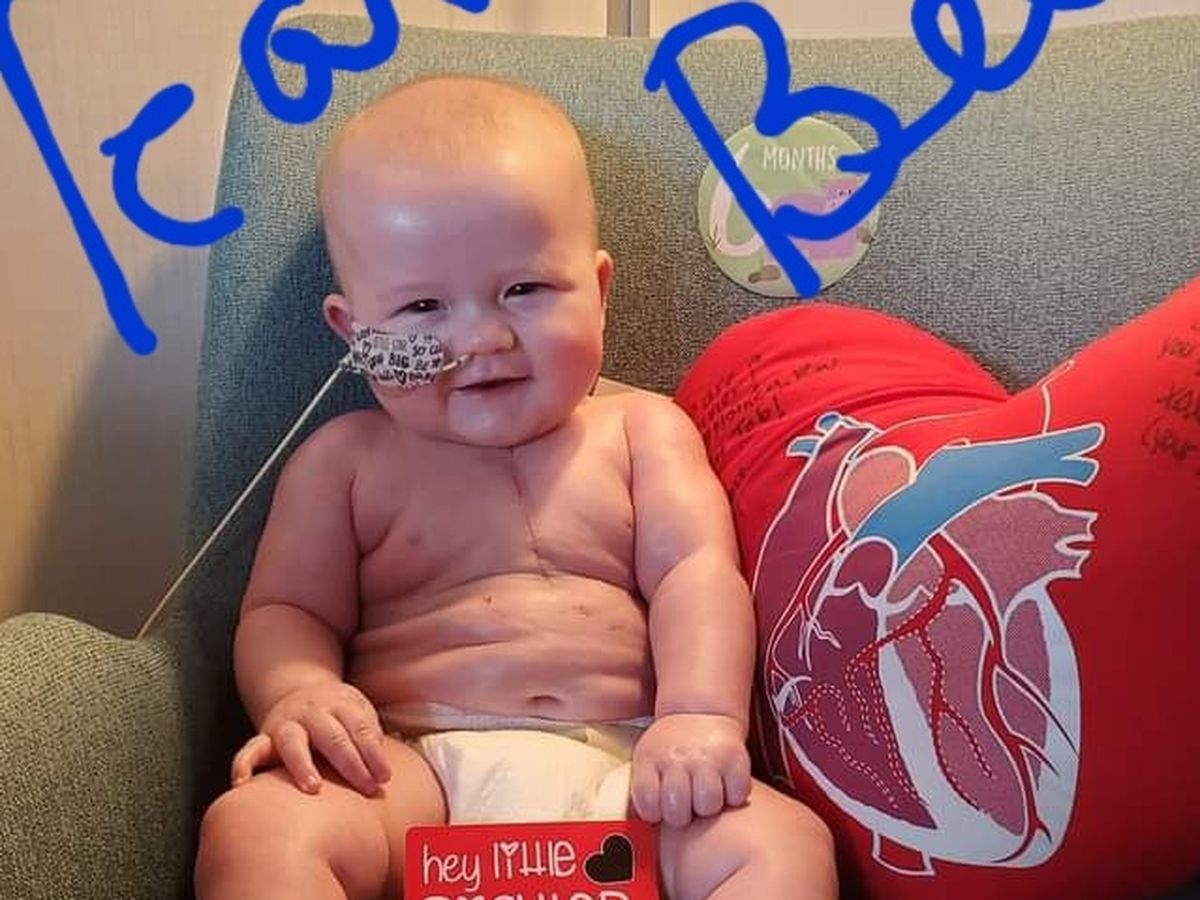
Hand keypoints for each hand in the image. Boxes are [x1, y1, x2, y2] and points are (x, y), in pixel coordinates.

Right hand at [230, 681, 391, 796]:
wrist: (301, 692)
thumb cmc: (339, 716)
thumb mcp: (359, 715)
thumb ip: (370, 738)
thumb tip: (387, 774)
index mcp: (342, 705)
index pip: (361, 729)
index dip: (374, 754)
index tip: (385, 779)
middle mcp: (313, 713)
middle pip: (333, 736)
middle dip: (351, 763)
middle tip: (367, 788)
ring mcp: (287, 724)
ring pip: (292, 741)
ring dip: (303, 764)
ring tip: (313, 788)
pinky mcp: (264, 738)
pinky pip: (250, 750)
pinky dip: (243, 764)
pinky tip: (242, 784)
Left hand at [630, 713, 751, 827]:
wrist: (699, 711)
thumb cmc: (670, 747)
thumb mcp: (647, 757)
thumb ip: (643, 786)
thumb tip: (636, 829)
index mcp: (651, 759)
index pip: (647, 804)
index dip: (654, 813)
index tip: (659, 808)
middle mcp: (678, 757)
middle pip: (678, 811)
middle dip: (682, 816)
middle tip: (685, 805)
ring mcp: (707, 757)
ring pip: (709, 805)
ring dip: (708, 807)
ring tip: (704, 796)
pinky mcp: (736, 757)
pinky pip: (737, 794)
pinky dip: (733, 796)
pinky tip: (724, 786)